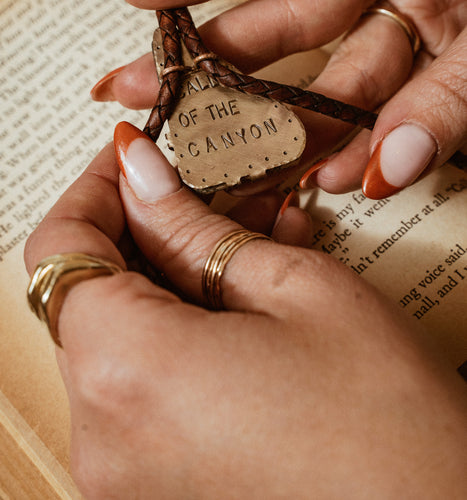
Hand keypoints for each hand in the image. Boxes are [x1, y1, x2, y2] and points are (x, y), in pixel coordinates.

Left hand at [25, 125, 466, 498]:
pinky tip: (236, 309)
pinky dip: (175, 338)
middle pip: (87, 297)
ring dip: (167, 284)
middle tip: (202, 198)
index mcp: (128, 373)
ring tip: (240, 248)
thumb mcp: (294, 288)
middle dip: (141, 235)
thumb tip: (139, 173)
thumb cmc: (386, 417)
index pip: (59, 249)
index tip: (132, 159)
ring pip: (116, 340)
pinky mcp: (148, 491)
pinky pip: (139, 391)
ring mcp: (121, 475)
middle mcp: (104, 437)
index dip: (93, 190)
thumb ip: (193, 228)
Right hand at [88, 0, 466, 198]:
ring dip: (284, 120)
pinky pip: (386, 95)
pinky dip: (361, 138)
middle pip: (288, 9)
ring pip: (331, 66)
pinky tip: (328, 172)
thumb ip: (448, 96)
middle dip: (214, 59)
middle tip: (141, 90)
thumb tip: (380, 170)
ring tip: (224, 156)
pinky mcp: (440, 45)